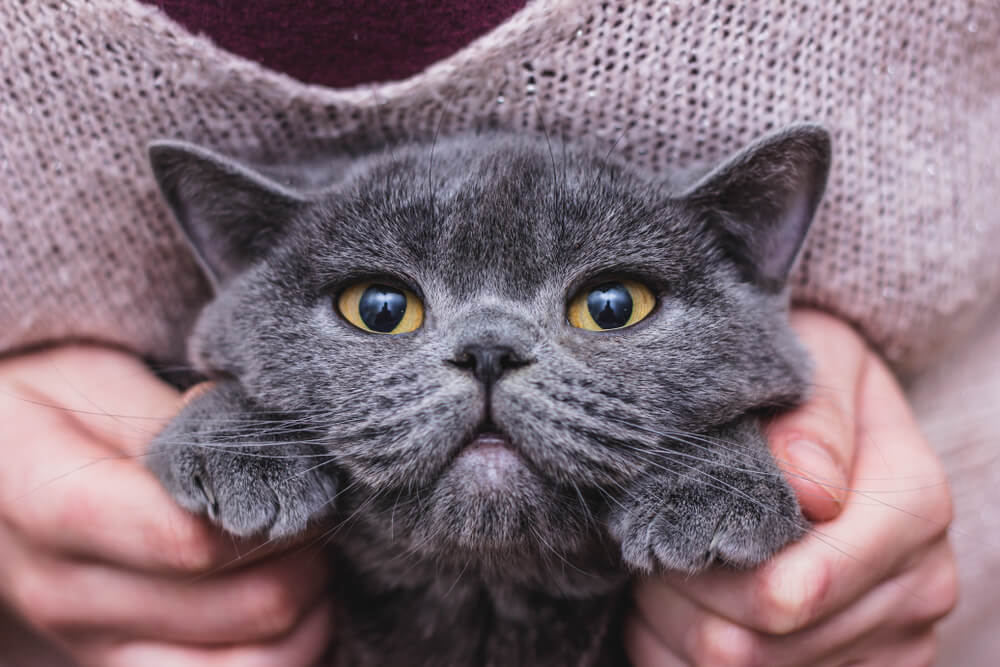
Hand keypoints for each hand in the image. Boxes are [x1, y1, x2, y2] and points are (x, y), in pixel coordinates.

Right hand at [0, 345, 332, 665]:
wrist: (0, 467)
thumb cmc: (52, 410)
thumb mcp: (94, 381)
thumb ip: (172, 421)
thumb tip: (253, 448)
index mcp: (48, 504)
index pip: (189, 538)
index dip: (272, 513)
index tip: (301, 478)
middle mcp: (64, 591)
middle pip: (243, 606)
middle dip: (307, 555)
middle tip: (318, 511)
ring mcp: (91, 642)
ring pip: (252, 664)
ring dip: (308, 611)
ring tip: (312, 555)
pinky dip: (289, 650)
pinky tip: (300, 604)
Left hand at [625, 310, 957, 665]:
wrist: (836, 419)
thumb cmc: (810, 381)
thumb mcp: (816, 361)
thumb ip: (813, 416)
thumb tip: (811, 488)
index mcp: (914, 506)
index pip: (787, 593)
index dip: (705, 572)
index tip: (664, 528)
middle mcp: (921, 585)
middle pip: (754, 647)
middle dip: (682, 599)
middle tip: (649, 546)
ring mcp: (895, 638)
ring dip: (678, 628)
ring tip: (663, 570)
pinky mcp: (864, 666)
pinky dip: (687, 655)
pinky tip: (681, 609)